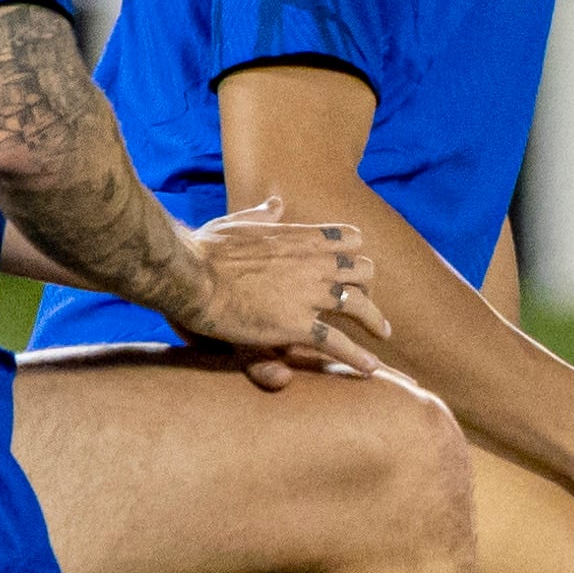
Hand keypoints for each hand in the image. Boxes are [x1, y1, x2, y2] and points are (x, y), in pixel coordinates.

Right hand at [174, 198, 393, 382]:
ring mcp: (307, 294)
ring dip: (374, 321)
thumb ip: (262, 215)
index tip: (352, 267)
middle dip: (366, 286)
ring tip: (383, 334)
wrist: (191, 275)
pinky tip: (370, 368)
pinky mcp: (296, 325)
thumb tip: (276, 204)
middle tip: (365, 303)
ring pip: (359, 305)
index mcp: (300, 237)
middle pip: (362, 270)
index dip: (355, 253)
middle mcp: (312, 263)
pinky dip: (358, 356)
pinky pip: (337, 342)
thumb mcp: (237, 221)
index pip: (350, 238)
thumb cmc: (205, 248)